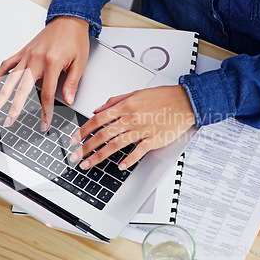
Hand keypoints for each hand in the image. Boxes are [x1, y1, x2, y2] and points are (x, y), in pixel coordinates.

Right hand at [0, 16, 89, 130]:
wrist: (69, 19)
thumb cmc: (75, 38)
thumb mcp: (80, 62)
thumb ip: (72, 83)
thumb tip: (68, 100)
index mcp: (52, 63)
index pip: (47, 94)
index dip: (46, 111)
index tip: (45, 123)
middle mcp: (36, 59)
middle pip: (22, 89)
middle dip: (15, 107)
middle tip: (10, 121)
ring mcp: (27, 55)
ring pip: (11, 78)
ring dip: (1, 94)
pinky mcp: (23, 52)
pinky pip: (7, 64)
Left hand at [69, 86, 195, 169]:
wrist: (185, 101)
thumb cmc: (162, 97)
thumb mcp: (135, 93)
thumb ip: (114, 101)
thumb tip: (98, 110)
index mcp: (125, 106)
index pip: (98, 120)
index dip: (83, 131)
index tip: (74, 139)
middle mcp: (131, 118)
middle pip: (103, 135)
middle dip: (86, 147)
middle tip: (75, 156)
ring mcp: (142, 130)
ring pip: (115, 145)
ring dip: (99, 156)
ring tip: (88, 164)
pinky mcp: (154, 140)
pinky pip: (138, 152)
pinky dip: (129, 160)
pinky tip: (120, 166)